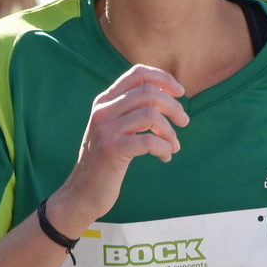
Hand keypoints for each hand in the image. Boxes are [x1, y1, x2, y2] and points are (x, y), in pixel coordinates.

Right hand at [47, 65, 189, 234]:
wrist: (82, 192)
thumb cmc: (106, 161)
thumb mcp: (115, 128)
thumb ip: (132, 110)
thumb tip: (169, 95)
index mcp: (104, 101)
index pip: (137, 73)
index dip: (164, 78)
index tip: (180, 92)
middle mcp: (103, 110)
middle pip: (148, 91)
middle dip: (174, 106)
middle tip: (183, 122)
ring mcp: (105, 130)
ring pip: (151, 114)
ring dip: (170, 131)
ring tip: (173, 146)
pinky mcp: (111, 151)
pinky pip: (148, 141)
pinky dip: (164, 148)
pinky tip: (165, 157)